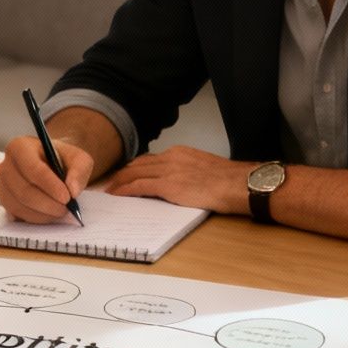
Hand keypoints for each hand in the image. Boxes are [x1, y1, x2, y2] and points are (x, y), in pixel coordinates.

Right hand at [0, 135, 94, 223]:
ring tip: (61, 212)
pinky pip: (17, 215)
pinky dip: (36, 219)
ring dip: (43, 214)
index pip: (32, 169)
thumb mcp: (78, 158)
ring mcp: (1, 185)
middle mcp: (5, 166)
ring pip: (19, 205)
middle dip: (48, 204)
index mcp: (19, 147)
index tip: (67, 197)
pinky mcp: (3, 202)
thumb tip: (72, 190)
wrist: (51, 166)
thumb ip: (80, 170)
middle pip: (24, 191)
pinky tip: (49, 214)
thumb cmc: (61, 160)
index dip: (50, 185)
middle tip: (67, 209)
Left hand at [104, 146, 251, 214]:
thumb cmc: (229, 181)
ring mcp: (169, 171)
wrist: (238, 184)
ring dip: (119, 182)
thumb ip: (187, 171)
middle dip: (123, 173)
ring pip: (134, 173)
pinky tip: (116, 194)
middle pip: (138, 164)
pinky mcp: (168, 185)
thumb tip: (180, 182)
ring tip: (109, 189)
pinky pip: (139, 186)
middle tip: (111, 181)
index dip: (136, 167)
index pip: (151, 159)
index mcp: (180, 153)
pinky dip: (125, 190)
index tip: (127, 173)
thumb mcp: (204, 168)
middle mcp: (171, 157)